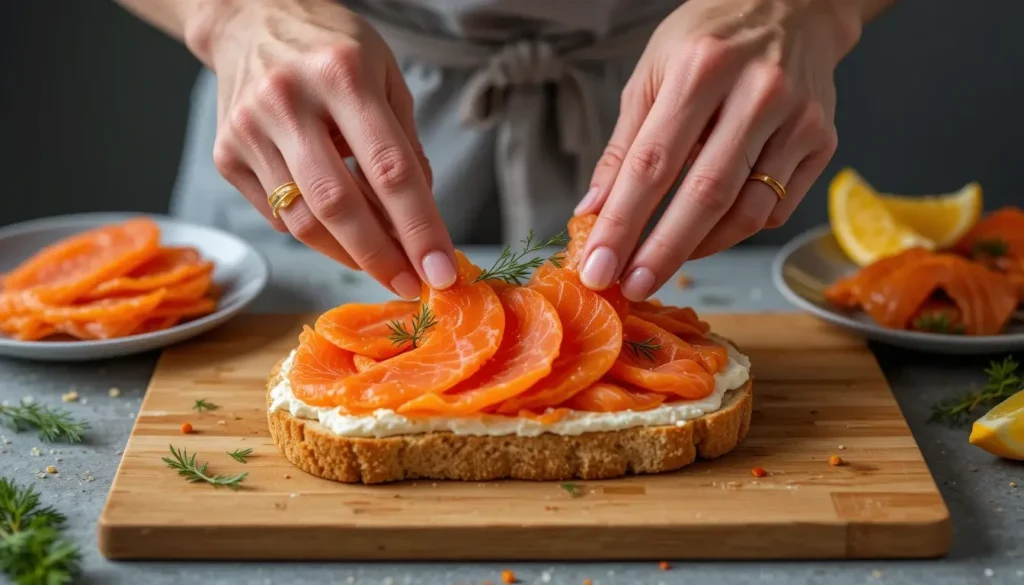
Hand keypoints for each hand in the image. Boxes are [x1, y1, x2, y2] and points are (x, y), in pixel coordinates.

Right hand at [188, 0, 456, 297]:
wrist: (249, 19)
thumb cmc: (331, 48)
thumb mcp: (385, 75)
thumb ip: (405, 144)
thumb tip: (420, 219)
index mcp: (342, 73)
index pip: (390, 168)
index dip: (420, 228)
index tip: (441, 271)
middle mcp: (288, 100)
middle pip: (339, 204)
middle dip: (381, 257)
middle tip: (410, 285)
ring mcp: (249, 129)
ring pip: (303, 220)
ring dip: (348, 254)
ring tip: (380, 263)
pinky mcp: (225, 154)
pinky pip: (278, 215)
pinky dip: (315, 231)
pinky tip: (336, 225)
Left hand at [575, 0, 861, 300]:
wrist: (792, 5)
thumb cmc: (710, 39)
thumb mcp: (653, 73)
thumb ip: (624, 145)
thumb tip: (594, 209)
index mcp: (702, 68)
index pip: (652, 163)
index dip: (622, 223)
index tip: (598, 266)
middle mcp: (757, 92)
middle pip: (704, 194)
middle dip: (662, 251)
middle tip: (631, 287)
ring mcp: (797, 119)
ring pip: (747, 210)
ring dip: (700, 249)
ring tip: (663, 265)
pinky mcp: (822, 141)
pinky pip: (775, 208)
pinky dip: (735, 231)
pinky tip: (708, 232)